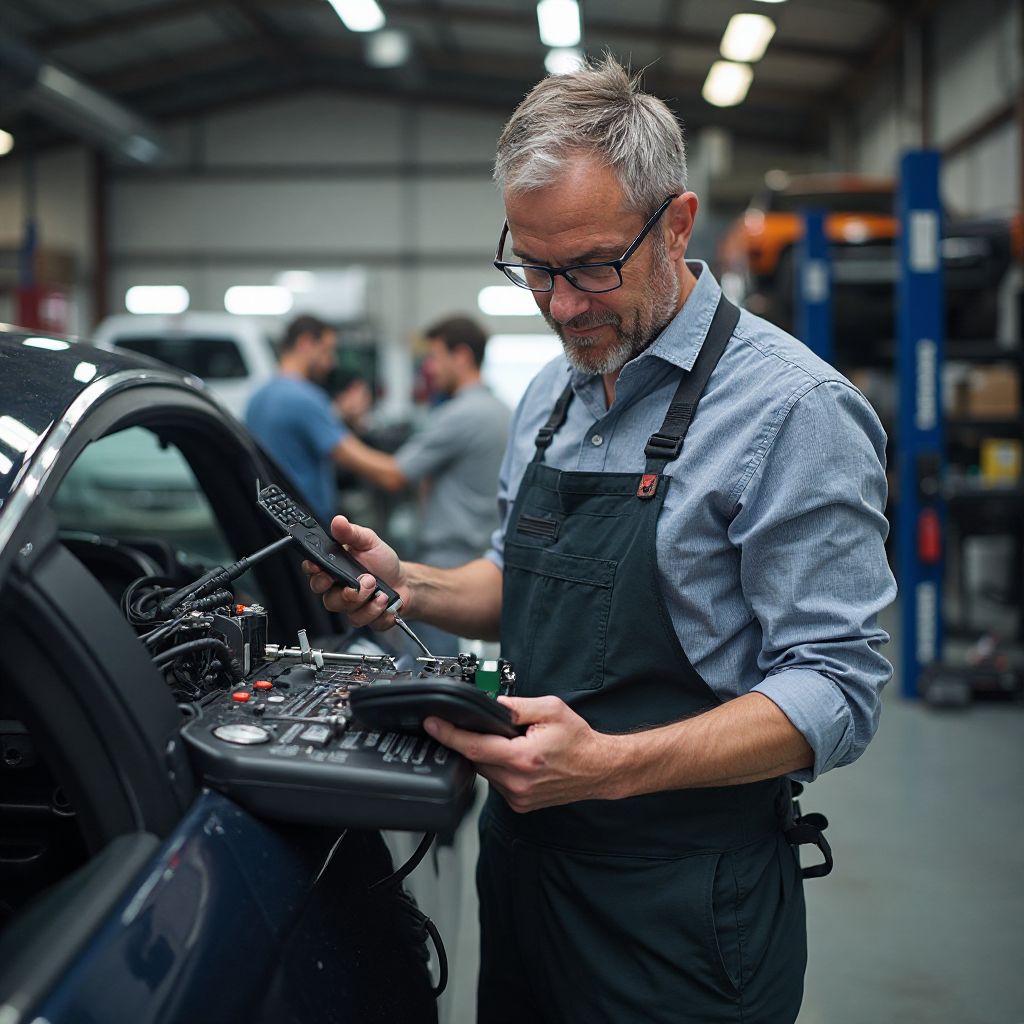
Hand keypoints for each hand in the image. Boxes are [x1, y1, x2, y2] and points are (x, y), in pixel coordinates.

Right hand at [303, 515, 408, 630]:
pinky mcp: (360, 617)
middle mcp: (336, 587)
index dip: (312, 569)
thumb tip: (338, 521)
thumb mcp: (368, 542)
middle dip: (345, 591)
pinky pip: (360, 620)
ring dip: (364, 601)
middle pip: (325, 595)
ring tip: (379, 590)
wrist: (404, 582)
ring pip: (343, 609)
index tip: (319, 566)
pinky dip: (375, 611)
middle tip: (365, 581)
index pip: (312, 570)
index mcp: (333, 567)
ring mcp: (347, 604)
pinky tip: (383, 601)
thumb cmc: (382, 562)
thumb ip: (351, 533)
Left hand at [423, 696, 622, 812]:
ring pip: (485, 772)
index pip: (475, 746)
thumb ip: (516, 706)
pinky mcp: (520, 804)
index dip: (449, 734)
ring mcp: (518, 797)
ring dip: (488, 755)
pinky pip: (496, 782)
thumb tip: (490, 704)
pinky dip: (499, 767)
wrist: (599, 769)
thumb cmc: (579, 740)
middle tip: (488, 726)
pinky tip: (516, 758)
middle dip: (474, 740)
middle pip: (477, 759)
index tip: (431, 724)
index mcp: (523, 758)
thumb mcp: (550, 710)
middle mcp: (517, 782)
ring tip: (512, 743)